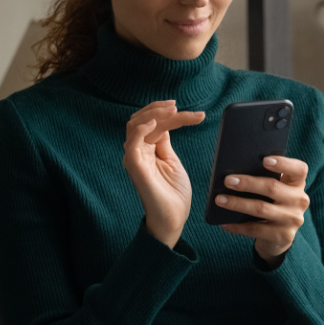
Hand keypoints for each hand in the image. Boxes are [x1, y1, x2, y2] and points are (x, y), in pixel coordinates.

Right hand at [123, 100, 205, 238]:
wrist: (173, 218)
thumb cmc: (173, 193)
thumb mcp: (172, 161)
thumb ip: (164, 143)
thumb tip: (165, 124)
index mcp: (147, 149)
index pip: (153, 123)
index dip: (167, 113)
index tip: (191, 112)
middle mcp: (138, 150)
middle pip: (141, 119)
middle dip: (159, 108)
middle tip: (177, 106)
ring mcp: (135, 157)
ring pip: (135, 124)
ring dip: (154, 113)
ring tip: (172, 111)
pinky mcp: (135, 165)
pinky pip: (132, 142)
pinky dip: (142, 129)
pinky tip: (156, 123)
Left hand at [216, 156, 309, 268]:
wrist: (279, 237)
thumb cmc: (270, 202)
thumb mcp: (272, 190)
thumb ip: (261, 178)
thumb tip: (233, 172)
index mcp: (297, 183)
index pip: (299, 169)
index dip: (283, 163)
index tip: (264, 160)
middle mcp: (299, 200)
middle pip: (272, 188)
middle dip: (248, 183)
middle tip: (227, 181)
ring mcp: (292, 220)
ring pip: (261, 209)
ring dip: (237, 203)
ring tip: (219, 199)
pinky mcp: (283, 236)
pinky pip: (255, 229)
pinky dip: (237, 226)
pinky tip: (224, 222)